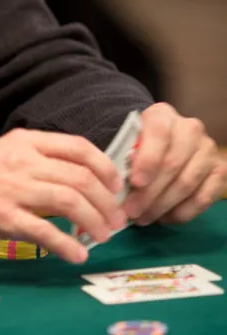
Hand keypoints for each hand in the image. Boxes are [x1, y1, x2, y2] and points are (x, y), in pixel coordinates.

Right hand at [0, 128, 126, 263]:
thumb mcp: (5, 154)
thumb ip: (39, 159)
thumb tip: (83, 178)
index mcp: (25, 142)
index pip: (78, 147)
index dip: (106, 167)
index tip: (117, 187)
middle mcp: (21, 161)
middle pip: (80, 177)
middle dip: (107, 202)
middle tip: (116, 220)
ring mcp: (11, 189)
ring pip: (69, 201)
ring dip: (94, 223)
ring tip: (102, 237)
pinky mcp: (1, 218)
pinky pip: (44, 231)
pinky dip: (67, 246)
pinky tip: (77, 256)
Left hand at [124, 103, 226, 225]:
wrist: (161, 144)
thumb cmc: (138, 146)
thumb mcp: (126, 144)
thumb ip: (123, 159)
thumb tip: (117, 187)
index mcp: (163, 115)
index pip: (159, 134)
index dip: (147, 160)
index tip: (135, 183)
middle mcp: (190, 129)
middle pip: (172, 163)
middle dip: (149, 193)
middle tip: (131, 211)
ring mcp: (208, 150)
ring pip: (187, 183)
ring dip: (162, 206)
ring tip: (143, 218)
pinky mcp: (219, 171)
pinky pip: (203, 198)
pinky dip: (183, 212)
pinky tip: (164, 218)